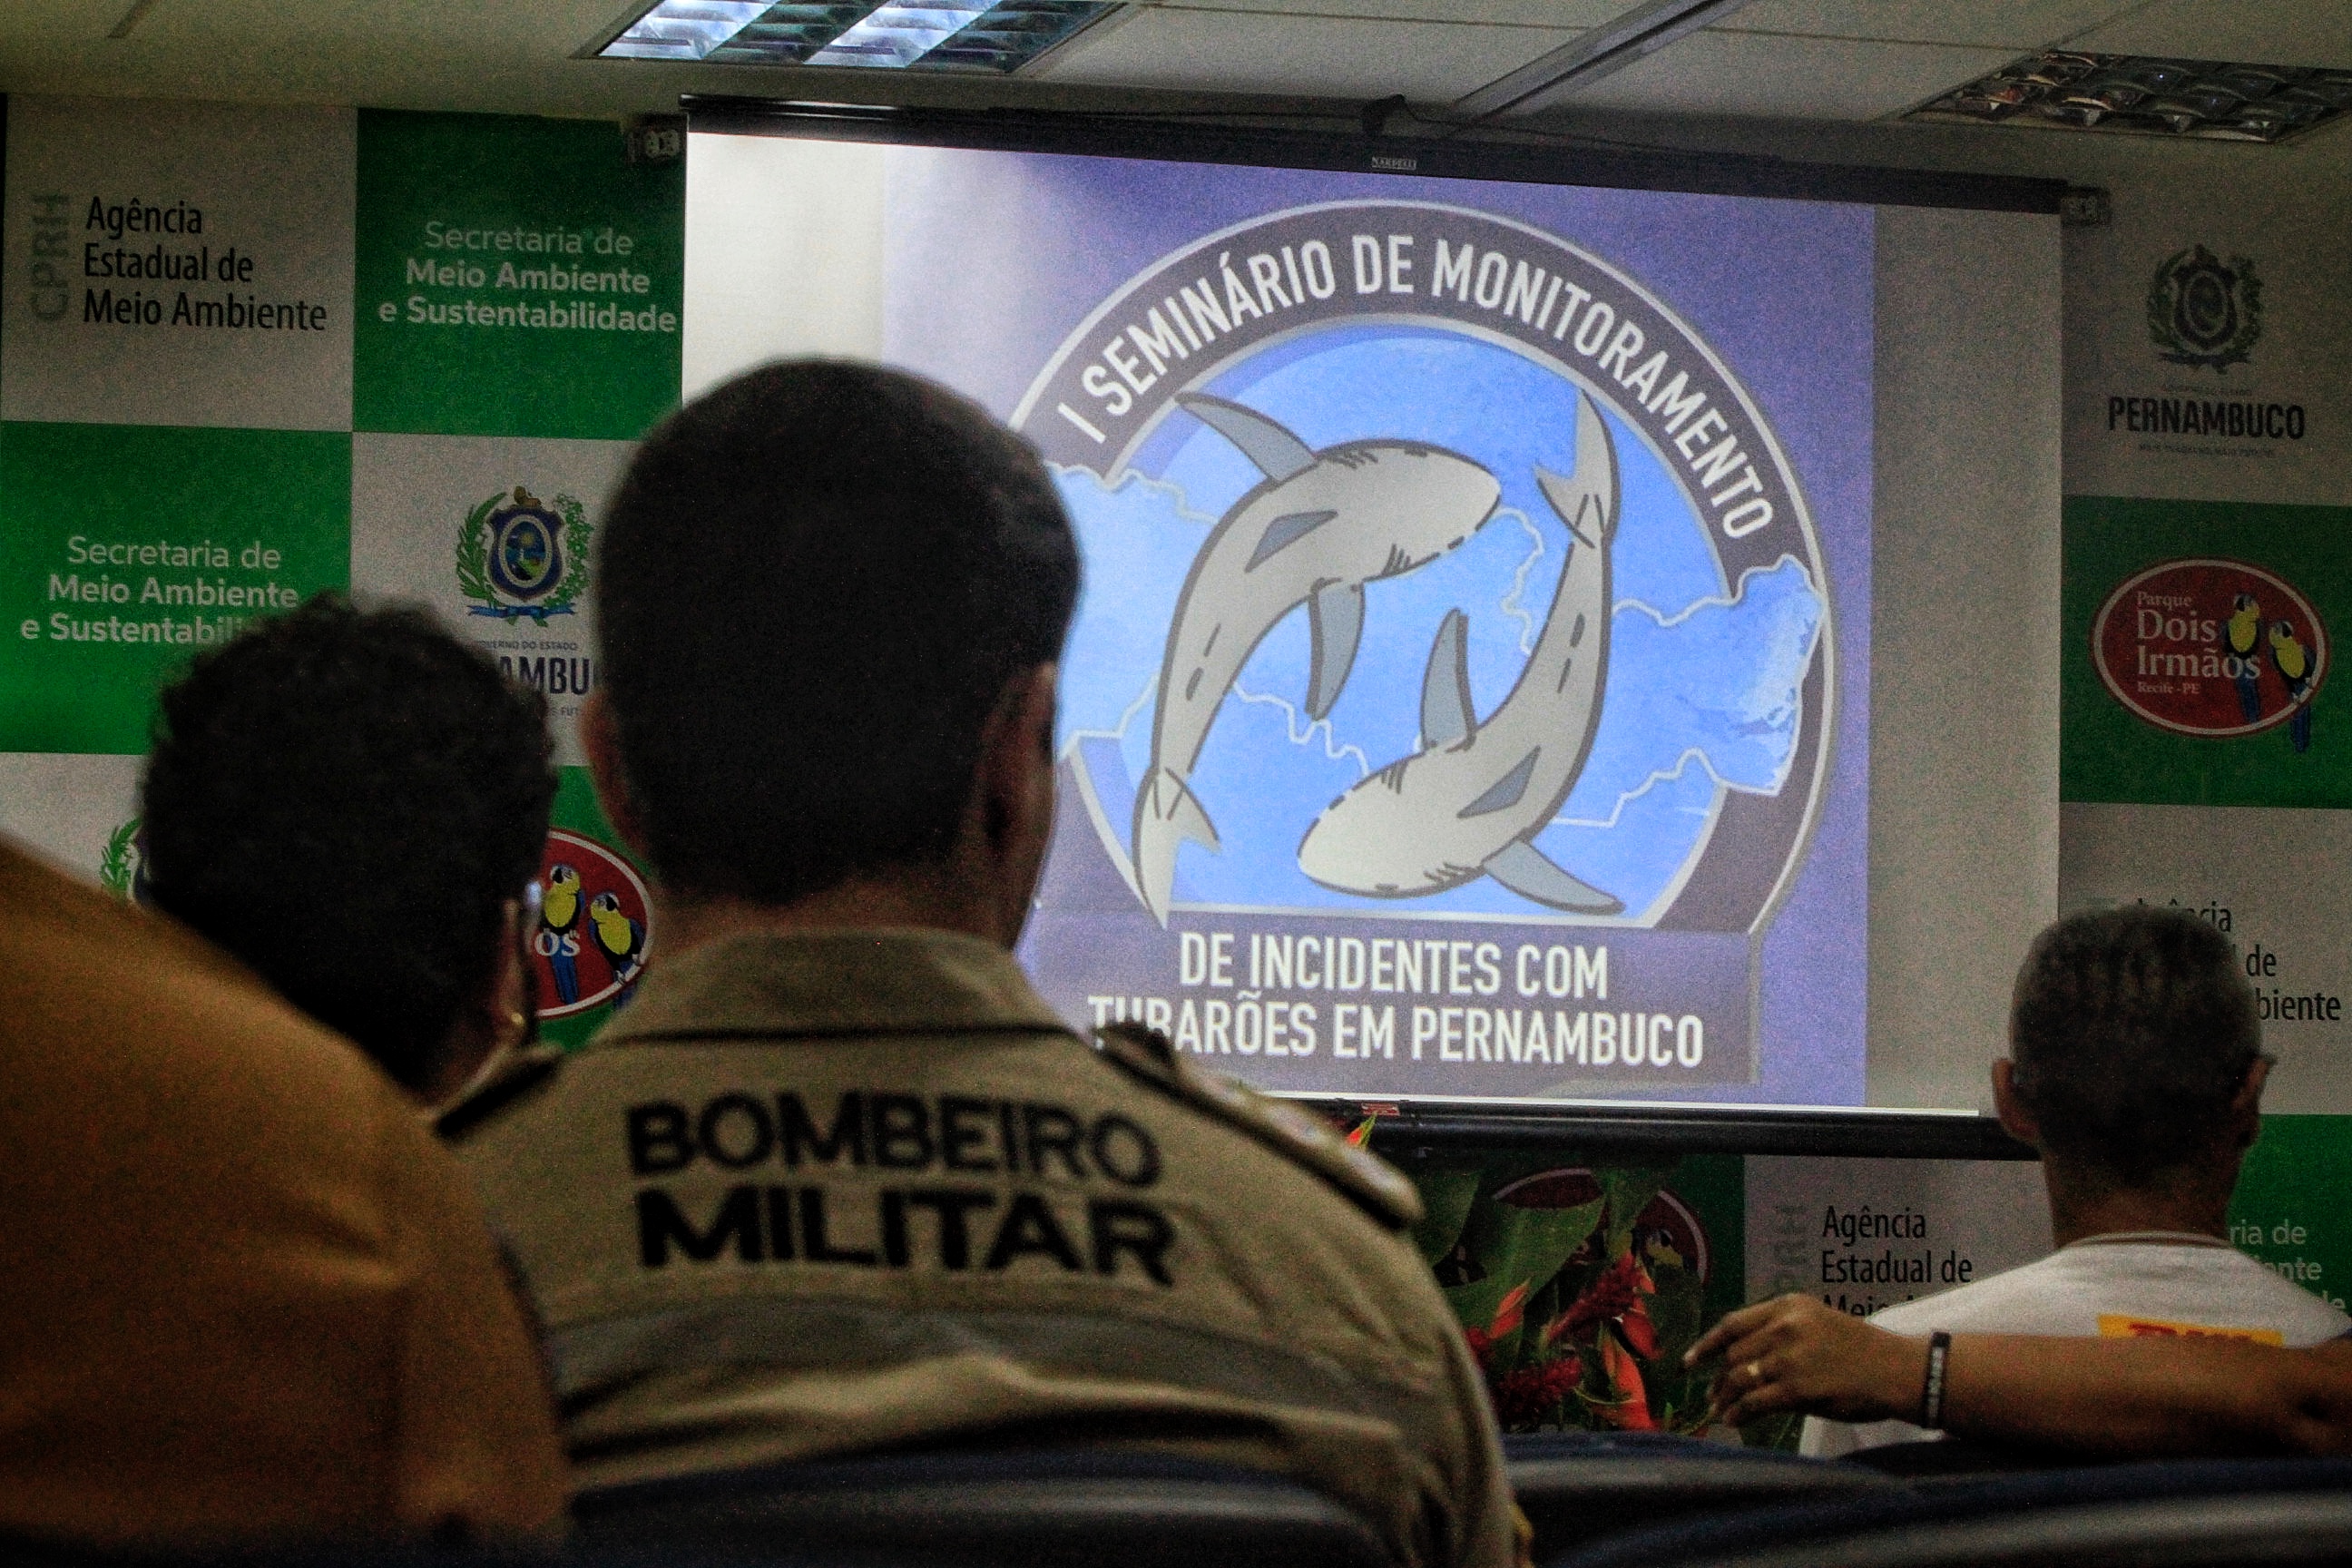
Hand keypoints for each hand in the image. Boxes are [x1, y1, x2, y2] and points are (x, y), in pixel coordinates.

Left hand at [1684, 1294, 1930, 1426]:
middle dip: (1717, 1377)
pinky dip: (1739, 1412)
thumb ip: (1779, 1334)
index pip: (1732, 1323)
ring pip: (1739, 1378)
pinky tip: (1734, 1420)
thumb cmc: (1861, 1350)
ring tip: (1719, 1410)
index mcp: (1787, 1306)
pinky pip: (1755, 1402)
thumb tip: (1741, 1361)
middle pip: (1733, 1354)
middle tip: (1710, 1394)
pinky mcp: (1798, 1387)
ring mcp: (1790, 1356)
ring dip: (1724, 1397)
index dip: (1705, 1344)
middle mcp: (1784, 1326)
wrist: (1898, 1369)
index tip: (1689, 1361)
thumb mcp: (1817, 1324)